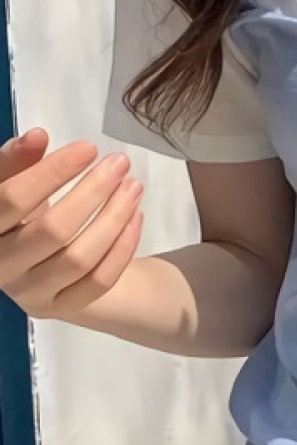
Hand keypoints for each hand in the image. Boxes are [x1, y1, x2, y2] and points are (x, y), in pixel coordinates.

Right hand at [0, 130, 143, 318]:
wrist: (34, 264)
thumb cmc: (21, 215)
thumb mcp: (13, 184)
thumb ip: (19, 161)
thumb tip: (38, 136)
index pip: (12, 200)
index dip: (51, 172)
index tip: (89, 148)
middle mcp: (0, 267)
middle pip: (52, 231)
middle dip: (93, 192)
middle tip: (120, 163)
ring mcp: (31, 293)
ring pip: (80, 258)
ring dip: (114, 218)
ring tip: (134, 186)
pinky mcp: (62, 308)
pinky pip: (100, 281)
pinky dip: (123, 247)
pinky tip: (137, 216)